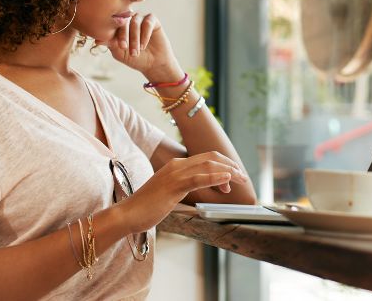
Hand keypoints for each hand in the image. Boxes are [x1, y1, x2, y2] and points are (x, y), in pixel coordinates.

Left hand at [95, 12, 183, 82]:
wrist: (153, 64)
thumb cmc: (134, 58)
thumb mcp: (119, 52)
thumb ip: (109, 43)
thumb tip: (97, 39)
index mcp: (118, 25)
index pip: (113, 24)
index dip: (114, 34)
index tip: (117, 46)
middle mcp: (128, 19)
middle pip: (124, 21)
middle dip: (124, 35)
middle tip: (124, 47)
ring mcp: (140, 18)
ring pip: (135, 22)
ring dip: (135, 38)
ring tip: (136, 51)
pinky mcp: (152, 20)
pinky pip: (147, 22)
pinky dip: (145, 34)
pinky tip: (144, 45)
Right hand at [122, 151, 249, 232]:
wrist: (128, 214)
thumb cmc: (148, 207)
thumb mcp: (170, 193)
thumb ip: (186, 187)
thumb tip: (202, 189)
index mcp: (177, 165)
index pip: (206, 158)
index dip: (224, 164)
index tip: (234, 176)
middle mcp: (177, 165)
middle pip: (211, 158)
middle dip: (230, 166)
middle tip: (243, 177)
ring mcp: (175, 174)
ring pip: (208, 166)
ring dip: (228, 172)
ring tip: (240, 179)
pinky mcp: (173, 186)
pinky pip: (198, 179)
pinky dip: (215, 178)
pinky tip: (226, 181)